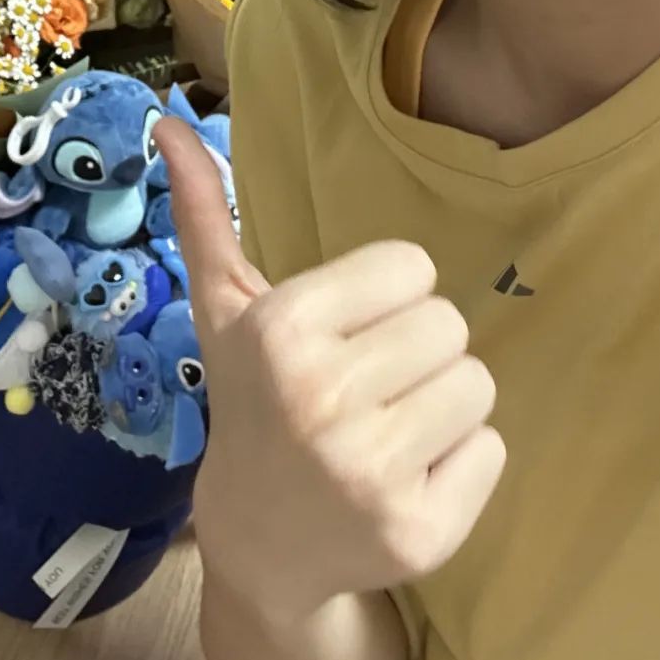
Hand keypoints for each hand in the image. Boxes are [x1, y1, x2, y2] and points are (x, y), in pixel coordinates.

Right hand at [156, 120, 505, 619]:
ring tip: (388, 428)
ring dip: (442, 404)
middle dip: (415, 350)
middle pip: (449, 323)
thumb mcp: (224, 307)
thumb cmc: (251, 401)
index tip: (345, 333)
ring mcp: (372, 472)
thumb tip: (167, 117)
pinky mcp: (420, 533)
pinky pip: (493, 451)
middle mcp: (323, 398)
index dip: (385, 296)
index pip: (412, 266)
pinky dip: (460, 463)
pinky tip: (404, 478)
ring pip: (478, 384)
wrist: (257, 541)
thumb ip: (205, 210)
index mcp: (281, 330)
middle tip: (368, 386)